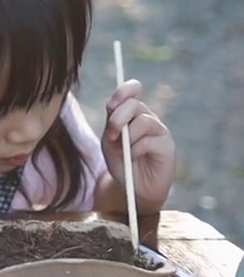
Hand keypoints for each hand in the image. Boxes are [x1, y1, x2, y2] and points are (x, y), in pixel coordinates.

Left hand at [102, 79, 174, 207]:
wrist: (133, 187)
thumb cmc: (120, 162)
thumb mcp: (109, 143)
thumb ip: (111, 125)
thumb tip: (115, 110)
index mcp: (131, 113)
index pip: (133, 90)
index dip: (123, 91)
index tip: (111, 105)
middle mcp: (147, 118)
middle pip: (134, 104)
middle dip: (118, 118)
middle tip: (112, 134)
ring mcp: (159, 130)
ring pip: (143, 121)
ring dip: (128, 136)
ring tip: (125, 151)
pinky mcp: (167, 145)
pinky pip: (148, 140)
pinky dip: (134, 149)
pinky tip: (133, 157)